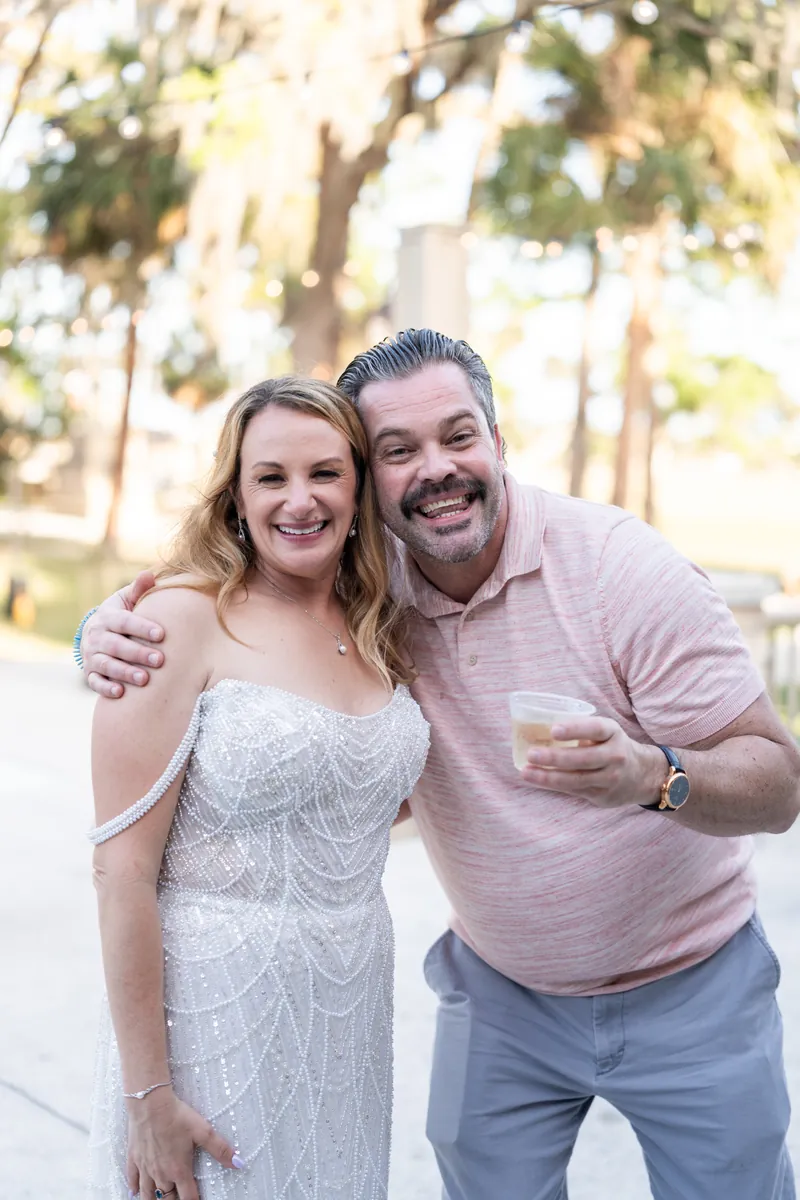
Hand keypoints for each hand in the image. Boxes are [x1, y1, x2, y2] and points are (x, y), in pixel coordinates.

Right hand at [83, 570, 164, 698]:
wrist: (95, 634)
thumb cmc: (120, 616)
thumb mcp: (127, 600)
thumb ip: (139, 590)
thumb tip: (149, 574)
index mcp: (107, 617)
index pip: (124, 622)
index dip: (141, 627)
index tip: (161, 634)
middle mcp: (96, 637)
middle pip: (116, 645)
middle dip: (137, 653)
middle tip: (160, 660)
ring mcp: (91, 656)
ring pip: (106, 665)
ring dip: (124, 672)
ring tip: (144, 679)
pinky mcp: (90, 674)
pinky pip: (95, 683)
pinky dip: (106, 688)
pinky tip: (121, 693)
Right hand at [126, 1088, 242, 1199]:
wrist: (150, 1104)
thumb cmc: (177, 1116)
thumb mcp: (203, 1131)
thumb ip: (220, 1149)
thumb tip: (238, 1163)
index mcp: (179, 1170)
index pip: (188, 1198)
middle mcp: (161, 1174)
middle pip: (167, 1199)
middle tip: (179, 1198)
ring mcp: (145, 1167)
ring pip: (147, 1194)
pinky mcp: (133, 1157)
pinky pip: (132, 1179)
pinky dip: (134, 1187)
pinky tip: (134, 1192)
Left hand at [519, 716, 663, 809]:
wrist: (642, 775)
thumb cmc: (610, 747)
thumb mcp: (605, 733)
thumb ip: (580, 730)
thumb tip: (537, 727)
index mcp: (613, 733)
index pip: (595, 729)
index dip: (575, 729)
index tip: (554, 729)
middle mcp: (615, 755)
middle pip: (583, 758)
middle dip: (555, 757)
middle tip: (531, 754)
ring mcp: (610, 778)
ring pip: (576, 779)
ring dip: (548, 777)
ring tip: (526, 772)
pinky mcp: (602, 796)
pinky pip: (574, 790)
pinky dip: (553, 785)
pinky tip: (536, 779)